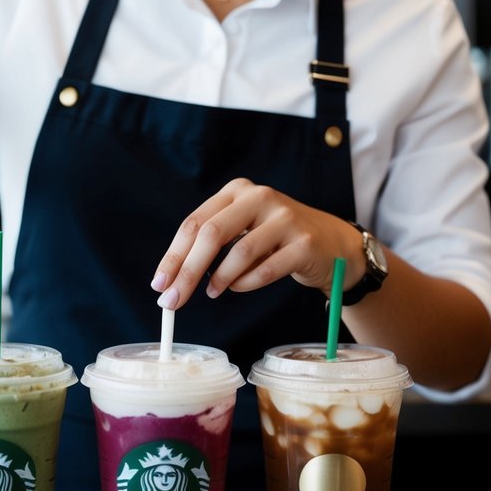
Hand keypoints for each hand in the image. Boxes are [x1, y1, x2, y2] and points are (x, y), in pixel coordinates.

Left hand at [150, 178, 362, 309]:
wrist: (331, 244)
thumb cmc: (276, 239)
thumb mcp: (243, 229)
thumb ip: (211, 243)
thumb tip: (172, 277)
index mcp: (237, 190)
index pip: (195, 222)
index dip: (173, 255)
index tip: (159, 284)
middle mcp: (259, 197)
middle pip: (212, 234)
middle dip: (187, 270)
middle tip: (173, 300)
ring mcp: (284, 218)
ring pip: (239, 252)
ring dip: (219, 278)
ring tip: (213, 292)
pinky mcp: (304, 243)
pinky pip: (266, 268)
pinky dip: (246, 283)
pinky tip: (238, 287)